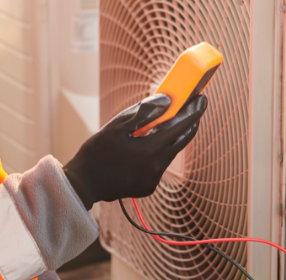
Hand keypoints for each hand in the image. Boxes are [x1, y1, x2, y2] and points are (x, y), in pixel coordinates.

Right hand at [63, 93, 208, 209]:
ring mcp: (153, 180)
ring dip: (170, 137)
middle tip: (193, 107)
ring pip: (170, 153)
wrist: (83, 184)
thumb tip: (167, 100)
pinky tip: (145, 145)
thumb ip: (144, 113)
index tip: (202, 98)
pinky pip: (159, 165)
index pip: (181, 127)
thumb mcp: (116, 126)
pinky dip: (157, 152)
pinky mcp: (148, 187)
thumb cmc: (96, 152)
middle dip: (189, 123)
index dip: (194, 112)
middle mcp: (156, 167)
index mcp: (150, 150)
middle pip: (181, 141)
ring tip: (163, 123)